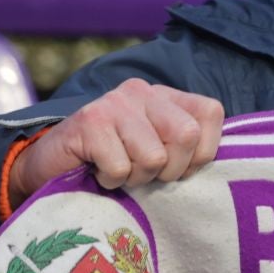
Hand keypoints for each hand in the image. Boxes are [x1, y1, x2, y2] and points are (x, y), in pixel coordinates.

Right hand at [9, 79, 223, 207]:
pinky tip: (98, 170)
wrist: (50, 170)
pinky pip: (121, 168)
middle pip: (185, 135)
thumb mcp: (160, 154)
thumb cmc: (114, 166)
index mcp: (167, 96)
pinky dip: (111, 181)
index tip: (178, 168)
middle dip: (170, 170)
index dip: (201, 152)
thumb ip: (189, 150)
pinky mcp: (89, 121)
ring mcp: (114, 103)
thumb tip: (223, 170)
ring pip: (154, 157)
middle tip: (145, 173)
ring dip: (137, 178)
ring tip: (119, 170)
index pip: (210, 114)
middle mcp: (143, 91)